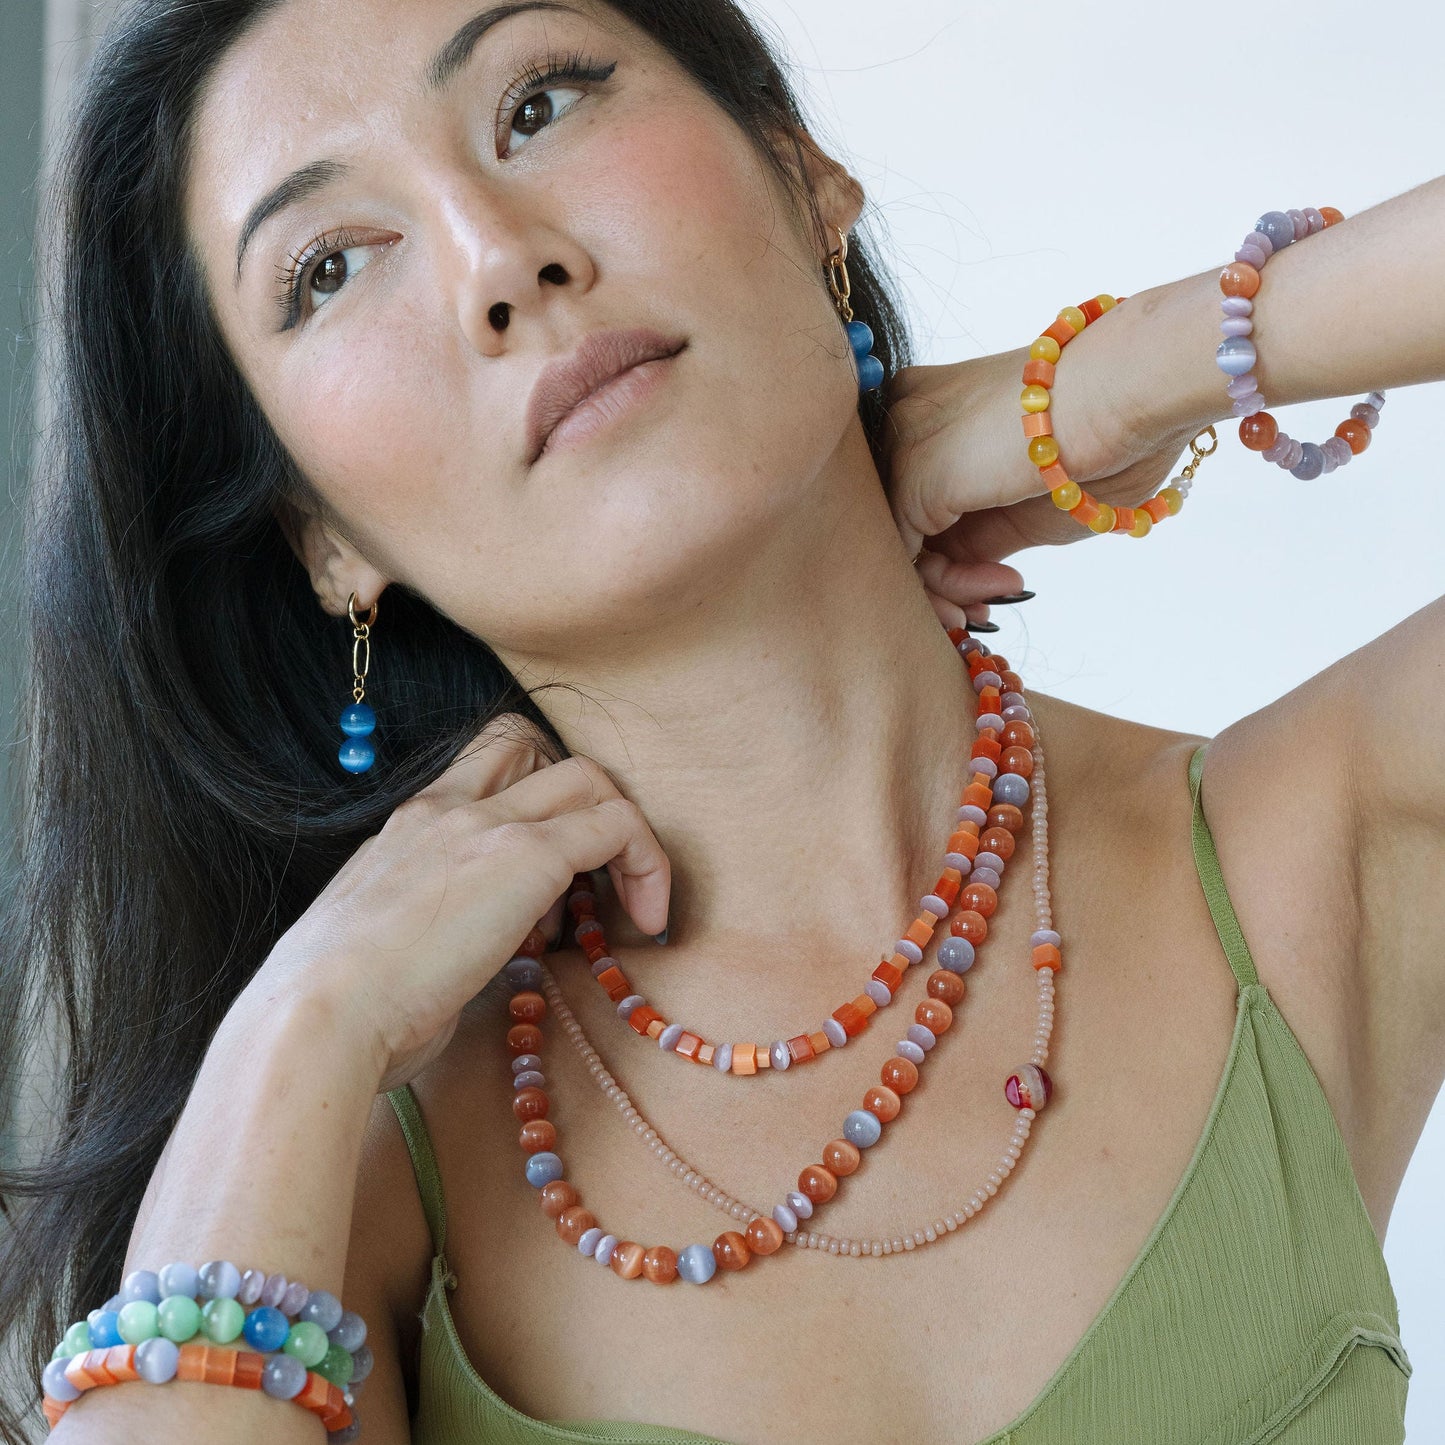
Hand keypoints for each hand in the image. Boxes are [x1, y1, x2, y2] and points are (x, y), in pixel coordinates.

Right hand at [259, 713, 670, 1092]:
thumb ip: (435, 927)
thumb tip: (471, 954)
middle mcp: (449, 807)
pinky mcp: (529, 856)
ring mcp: (489, 825)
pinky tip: (646, 921)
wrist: (317, 1016)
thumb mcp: (386, 943)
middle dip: (578, 804)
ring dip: (623, 832)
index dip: (534, 800)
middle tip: (592, 882)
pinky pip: (618, 825)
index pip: (488, 765)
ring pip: (588, 778)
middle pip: (537, 748)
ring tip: (627, 907)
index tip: (547, 888)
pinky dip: (649, 863)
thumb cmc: (338, 1008)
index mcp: (409, 823)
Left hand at [879, 313, 1215, 604]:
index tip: (991, 589)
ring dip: (947, 590)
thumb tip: (957, 567)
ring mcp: (904, 439)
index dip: (945, 557)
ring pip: (896, 541)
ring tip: (998, 598)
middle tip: (981, 611)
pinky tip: (994, 589)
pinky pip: (905, 554)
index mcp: (935, 403)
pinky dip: (943, 588)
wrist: (1132, 390)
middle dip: (940, 581)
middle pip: (900, 519)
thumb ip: (984, 525)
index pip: (915, 498)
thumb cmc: (1106, 433)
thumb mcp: (1033, 492)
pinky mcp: (912, 473)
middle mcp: (907, 413)